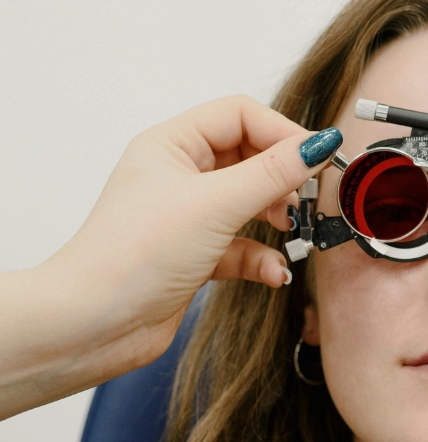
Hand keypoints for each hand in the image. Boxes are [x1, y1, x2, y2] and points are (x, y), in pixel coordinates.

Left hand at [42, 95, 341, 368]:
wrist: (94, 325)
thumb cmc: (133, 256)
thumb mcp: (215, 205)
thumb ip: (274, 173)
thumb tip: (319, 144)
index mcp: (172, 144)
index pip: (240, 116)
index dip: (282, 132)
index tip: (317, 158)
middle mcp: (180, 174)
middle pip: (250, 157)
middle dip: (283, 178)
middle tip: (308, 198)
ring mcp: (188, 216)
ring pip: (250, 202)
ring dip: (277, 217)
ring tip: (291, 231)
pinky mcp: (196, 254)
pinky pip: (242, 245)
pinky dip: (262, 257)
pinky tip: (273, 272)